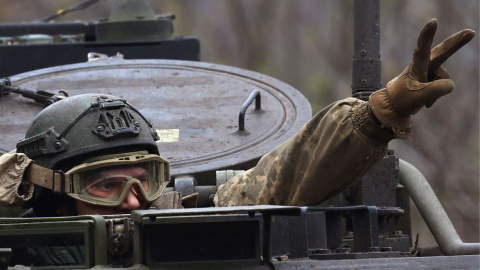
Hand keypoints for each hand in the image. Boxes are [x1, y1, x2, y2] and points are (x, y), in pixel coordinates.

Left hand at [369, 19, 474, 138]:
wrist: (395, 106)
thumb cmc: (403, 99)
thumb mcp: (421, 96)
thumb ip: (439, 89)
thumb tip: (450, 84)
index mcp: (416, 64)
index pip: (422, 47)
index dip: (428, 34)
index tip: (433, 22)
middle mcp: (423, 64)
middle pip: (443, 52)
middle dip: (456, 42)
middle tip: (471, 32)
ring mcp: (428, 69)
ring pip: (443, 80)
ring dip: (435, 91)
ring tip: (421, 97)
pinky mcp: (431, 76)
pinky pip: (442, 86)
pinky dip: (435, 94)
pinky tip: (424, 100)